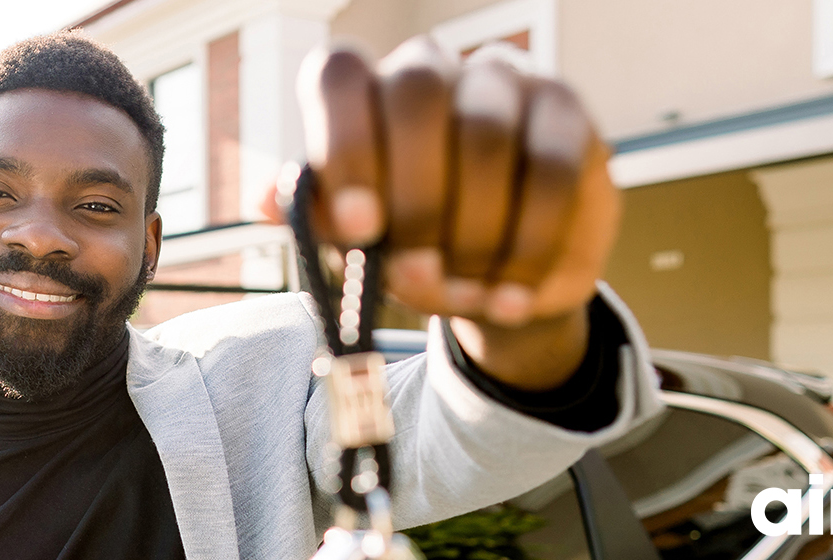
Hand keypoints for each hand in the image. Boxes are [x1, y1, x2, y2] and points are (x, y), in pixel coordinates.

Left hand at [273, 37, 619, 389]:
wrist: (491, 281)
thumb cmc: (408, 244)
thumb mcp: (357, 241)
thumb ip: (318, 218)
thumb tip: (266, 198)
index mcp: (364, 89)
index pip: (340, 77)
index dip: (345, 146)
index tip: (355, 227)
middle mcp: (431, 68)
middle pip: (416, 95)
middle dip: (413, 197)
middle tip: (414, 271)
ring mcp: (503, 82)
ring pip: (487, 136)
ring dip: (472, 234)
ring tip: (461, 296)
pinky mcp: (566, 116)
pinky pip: (552, 172)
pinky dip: (528, 247)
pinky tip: (509, 298)